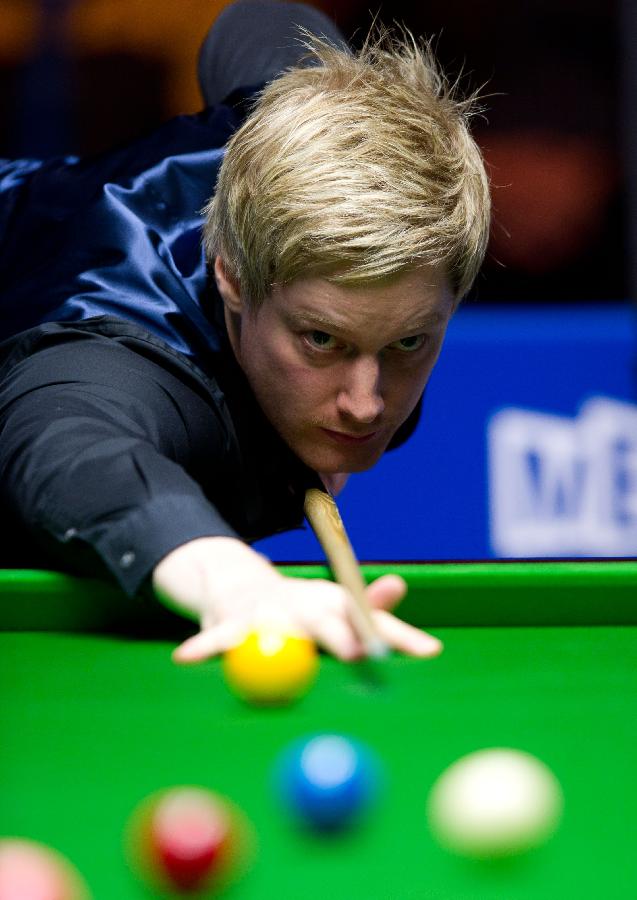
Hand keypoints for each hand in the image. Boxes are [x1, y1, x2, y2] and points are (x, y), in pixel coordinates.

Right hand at [151, 536, 442, 663]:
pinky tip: (188, 659)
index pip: (372, 618)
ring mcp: (265, 611)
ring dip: (272, 641)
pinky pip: (217, 640)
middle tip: (356, 652)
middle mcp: (303, 603)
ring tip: (271, 649)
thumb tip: (434, 648)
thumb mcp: (341, 614)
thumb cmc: (303, 609)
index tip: (426, 651)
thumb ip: (381, 631)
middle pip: (326, 619)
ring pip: (271, 629)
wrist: (240, 585)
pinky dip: (205, 648)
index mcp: (334, 602)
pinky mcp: (230, 622)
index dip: (397, 635)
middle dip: (341, 634)